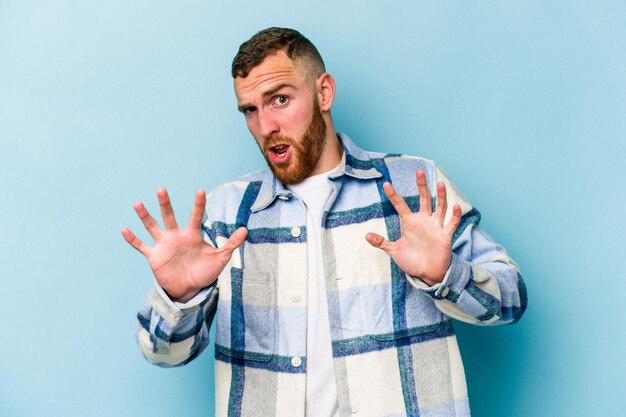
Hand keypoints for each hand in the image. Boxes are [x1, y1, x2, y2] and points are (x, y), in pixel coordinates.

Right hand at [122, 188, 246, 302]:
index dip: (198, 205)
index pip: (195, 216)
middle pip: (169, 216)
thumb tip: (245, 230)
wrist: (190, 288)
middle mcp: (176, 236)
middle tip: (161, 190)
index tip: (200, 191)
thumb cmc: (205, 271)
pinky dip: (133, 240)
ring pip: (152, 227)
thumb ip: (231, 244)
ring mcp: (164, 245)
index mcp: (192, 235)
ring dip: (145, 216)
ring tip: (137, 204)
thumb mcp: (220, 258)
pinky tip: (124, 230)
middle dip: (165, 204)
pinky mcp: (154, 256)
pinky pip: (141, 246)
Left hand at [365, 170, 460, 285]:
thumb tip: (366, 235)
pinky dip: (455, 216)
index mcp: (410, 222)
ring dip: (440, 196)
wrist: (427, 273)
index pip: (401, 205)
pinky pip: (451, 224)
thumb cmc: (412, 261)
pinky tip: (456, 206)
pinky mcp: (445, 236)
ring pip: (440, 207)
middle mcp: (424, 221)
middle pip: (424, 199)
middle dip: (422, 186)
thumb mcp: (394, 251)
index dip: (393, 195)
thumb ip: (381, 242)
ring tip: (440, 184)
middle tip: (419, 172)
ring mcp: (435, 227)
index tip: (386, 184)